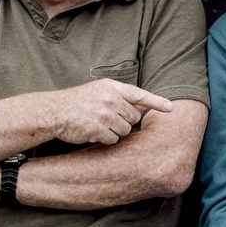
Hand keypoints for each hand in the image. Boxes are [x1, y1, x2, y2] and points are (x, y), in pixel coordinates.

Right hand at [48, 79, 173, 145]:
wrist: (54, 111)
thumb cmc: (78, 102)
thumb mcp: (100, 91)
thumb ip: (121, 97)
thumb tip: (144, 105)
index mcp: (112, 87)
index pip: (139, 94)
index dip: (157, 101)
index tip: (171, 108)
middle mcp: (110, 99)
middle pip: (134, 118)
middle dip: (125, 121)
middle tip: (108, 118)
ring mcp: (104, 114)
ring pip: (125, 130)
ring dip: (115, 131)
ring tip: (99, 124)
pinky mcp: (97, 128)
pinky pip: (113, 140)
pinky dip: (105, 139)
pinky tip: (93, 132)